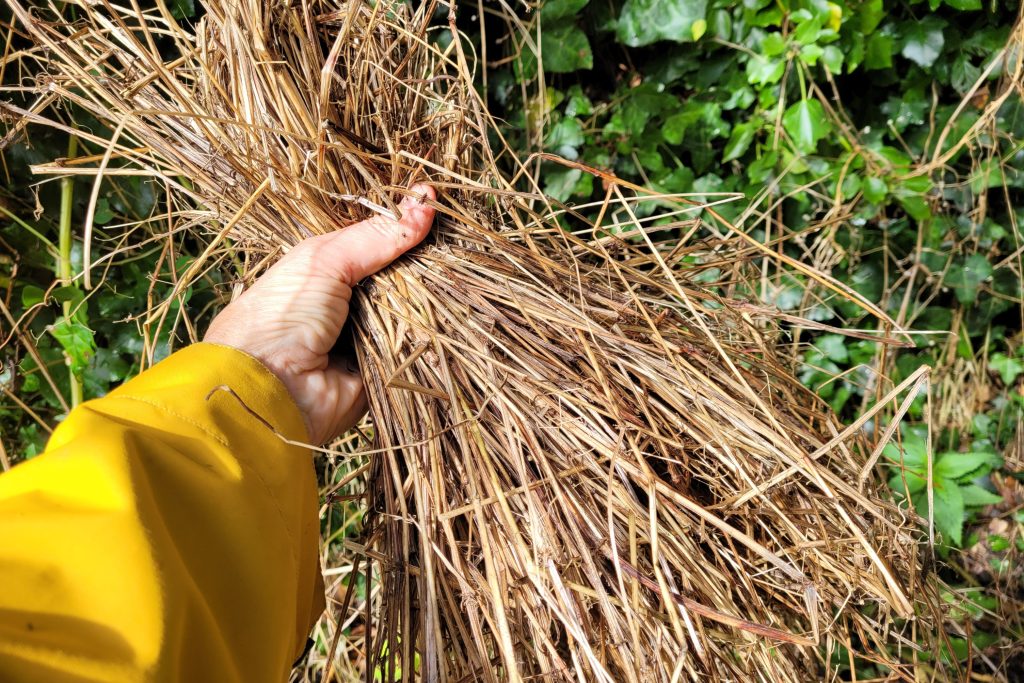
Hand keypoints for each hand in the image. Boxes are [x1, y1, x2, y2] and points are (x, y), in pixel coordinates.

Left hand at [205, 185, 435, 443]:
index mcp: (325, 268)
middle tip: (458, 243)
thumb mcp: (325, 260)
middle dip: (423, 263)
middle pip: (398, 275)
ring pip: (411, 311)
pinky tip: (454, 318)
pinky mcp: (382, 371)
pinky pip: (415, 349)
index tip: (438, 206)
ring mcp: (365, 337)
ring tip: (460, 277)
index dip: (404, 225)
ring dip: (429, 300)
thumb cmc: (282, 316)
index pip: (375, 240)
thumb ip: (376, 235)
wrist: (268, 395)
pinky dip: (429, 338)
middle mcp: (346, 301)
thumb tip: (425, 202)